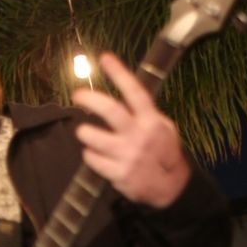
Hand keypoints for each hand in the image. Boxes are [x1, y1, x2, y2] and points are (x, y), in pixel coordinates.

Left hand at [72, 52, 190, 207]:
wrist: (169, 188)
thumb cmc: (162, 153)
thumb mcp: (163, 129)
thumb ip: (145, 114)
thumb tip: (124, 92)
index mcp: (151, 121)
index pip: (135, 92)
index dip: (120, 74)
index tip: (105, 58)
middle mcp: (139, 136)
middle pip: (111, 111)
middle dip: (90, 99)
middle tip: (77, 95)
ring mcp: (128, 156)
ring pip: (94, 138)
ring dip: (84, 132)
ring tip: (83, 131)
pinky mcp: (119, 174)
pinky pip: (93, 160)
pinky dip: (90, 155)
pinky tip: (94, 154)